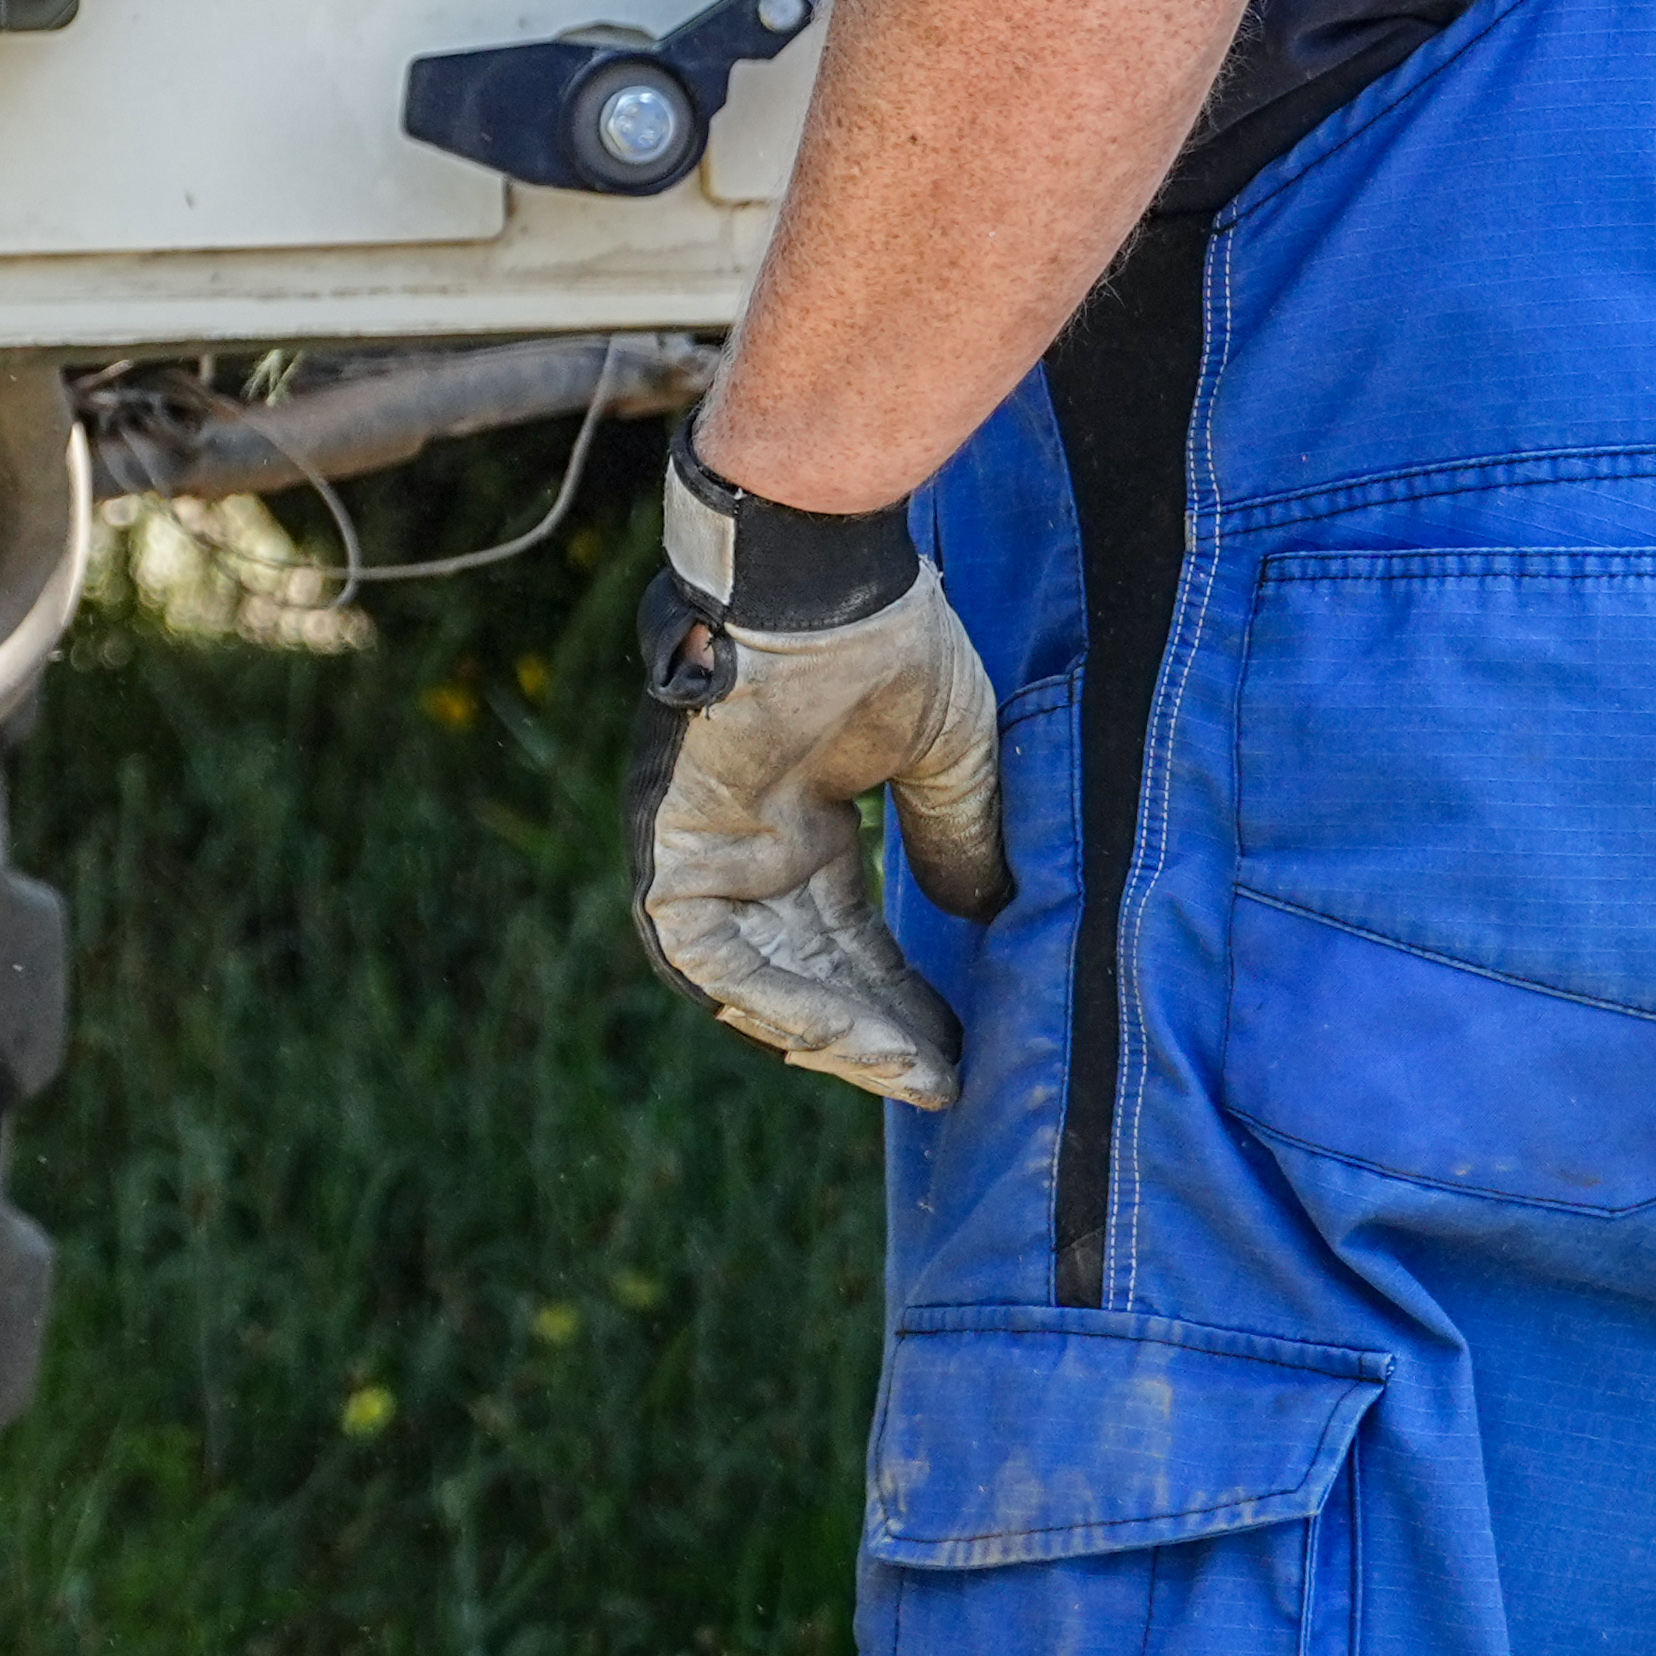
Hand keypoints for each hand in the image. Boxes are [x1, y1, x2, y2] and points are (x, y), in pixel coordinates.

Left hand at [635, 432, 1013, 1108]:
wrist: (822, 575)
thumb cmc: (883, 638)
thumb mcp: (945, 756)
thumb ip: (956, 836)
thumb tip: (986, 915)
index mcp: (800, 810)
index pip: (843, 929)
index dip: (897, 991)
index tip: (958, 1044)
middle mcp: (746, 835)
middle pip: (802, 964)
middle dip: (871, 1029)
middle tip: (941, 1080)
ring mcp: (701, 841)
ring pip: (750, 977)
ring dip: (830, 1031)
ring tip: (911, 1072)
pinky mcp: (669, 843)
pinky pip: (706, 956)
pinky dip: (778, 1001)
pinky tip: (855, 1035)